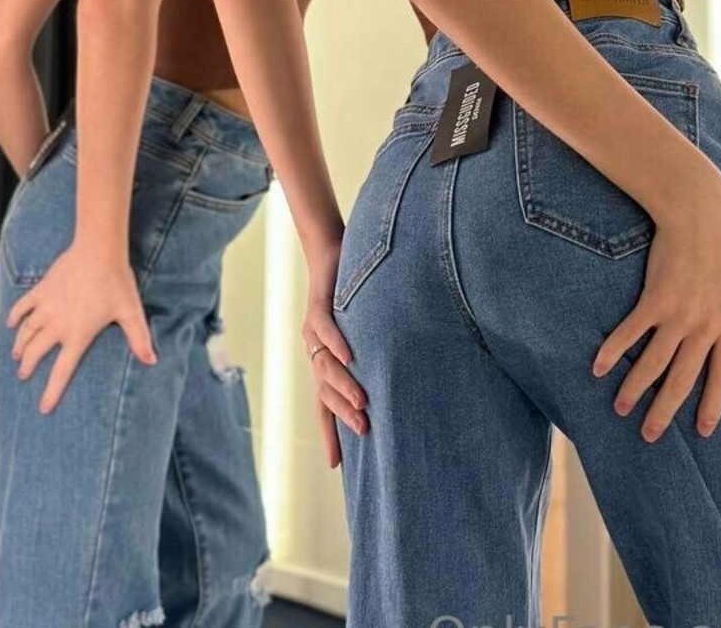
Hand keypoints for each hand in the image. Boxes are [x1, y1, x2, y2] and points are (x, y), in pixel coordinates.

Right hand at [6, 240, 156, 413]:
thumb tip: (152, 361)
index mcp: (78, 334)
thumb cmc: (116, 281)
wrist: (98, 250)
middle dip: (28, 367)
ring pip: (26, 333)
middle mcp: (57, 325)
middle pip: (36, 353)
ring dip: (20, 346)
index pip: (62, 371)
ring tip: (17, 356)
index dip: (52, 392)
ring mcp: (46, 307)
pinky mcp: (41, 290)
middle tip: (24, 375)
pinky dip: (15, 316)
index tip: (43, 408)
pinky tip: (11, 323)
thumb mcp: (132, 312)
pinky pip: (22, 306)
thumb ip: (140, 339)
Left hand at [301, 240, 368, 468]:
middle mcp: (315, 352)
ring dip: (343, 386)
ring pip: (324, 368)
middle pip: (324, 394)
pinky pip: (325, 330)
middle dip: (343, 415)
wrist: (330, 252)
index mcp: (325, 362)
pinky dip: (336, 345)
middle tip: (365, 431)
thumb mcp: (365, 329)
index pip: (324, 406)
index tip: (337, 467)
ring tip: (361, 403)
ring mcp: (313, 332)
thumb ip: (378, 353)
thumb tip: (407, 375)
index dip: (330, 434)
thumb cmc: (354, 292)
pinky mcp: (317, 306)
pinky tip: (350, 359)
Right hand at [592, 175, 720, 443]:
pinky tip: (598, 368)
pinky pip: (632, 334)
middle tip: (650, 435)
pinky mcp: (655, 299)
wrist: (697, 205)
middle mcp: (707, 325)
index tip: (702, 429)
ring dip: (635, 388)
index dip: (712, 402)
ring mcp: (681, 315)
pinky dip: (614, 352)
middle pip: (684, 378)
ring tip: (621, 408)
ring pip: (656, 363)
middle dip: (665, 410)